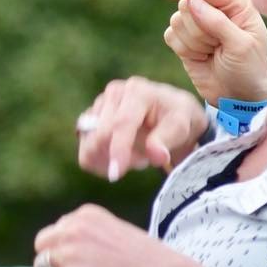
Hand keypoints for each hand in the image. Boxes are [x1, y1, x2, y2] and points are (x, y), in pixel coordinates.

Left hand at [31, 205, 210, 266]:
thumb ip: (85, 236)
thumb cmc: (145, 258)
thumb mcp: (112, 232)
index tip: (87, 258)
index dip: (66, 248)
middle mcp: (71, 229)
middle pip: (42, 245)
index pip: (57, 230)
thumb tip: (59, 252)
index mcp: (84, 214)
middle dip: (53, 260)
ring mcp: (68, 254)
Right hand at [77, 77, 209, 180]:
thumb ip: (167, 140)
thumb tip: (156, 155)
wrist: (169, 111)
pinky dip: (100, 160)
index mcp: (137, 92)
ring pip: (89, 144)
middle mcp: (114, 93)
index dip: (117, 150)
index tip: (115, 174)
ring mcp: (99, 104)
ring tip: (134, 155)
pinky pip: (85, 149)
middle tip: (143, 161)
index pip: (121, 124)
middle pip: (100, 135)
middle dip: (119, 156)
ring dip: (109, 158)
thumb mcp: (181, 127)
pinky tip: (120, 156)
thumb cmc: (177, 118)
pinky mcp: (90, 117)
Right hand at [160, 0, 266, 104]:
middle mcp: (216, 9)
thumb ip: (217, 22)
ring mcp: (199, 23)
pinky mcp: (185, 39)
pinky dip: (183, 50)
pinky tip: (201, 58)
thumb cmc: (249, 70)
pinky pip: (170, 35)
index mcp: (237, 3)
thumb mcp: (241, 46)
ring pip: (176, 21)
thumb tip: (191, 1)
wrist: (238, 97)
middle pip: (188, 5)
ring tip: (212, 53)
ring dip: (193, 42)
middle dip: (198, 30)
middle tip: (218, 46)